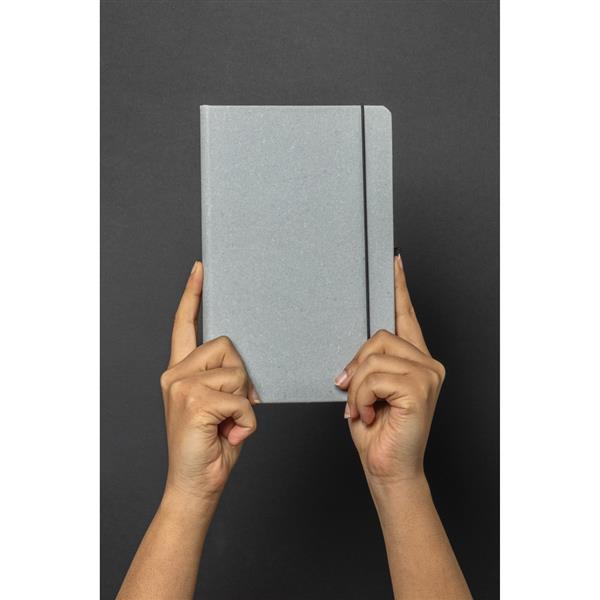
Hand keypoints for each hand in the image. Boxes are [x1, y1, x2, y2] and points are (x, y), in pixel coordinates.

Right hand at [159, 261, 258, 501]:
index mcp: (180, 371)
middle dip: (242, 378)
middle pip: (227, 346)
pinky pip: (241, 397)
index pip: (184, 325)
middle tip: (234, 409)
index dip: (192, 296)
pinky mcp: (192, 400)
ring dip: (244, 402)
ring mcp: (180, 385)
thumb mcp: (220, 405)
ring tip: (229, 423)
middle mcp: (174, 373)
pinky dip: (246, 420)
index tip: (199, 269)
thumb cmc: (212, 445)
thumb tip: (242, 367)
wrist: (196, 486)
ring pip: (237, 371)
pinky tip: (231, 434)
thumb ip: (223, 378)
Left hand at [335, 255, 444, 485]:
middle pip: (377, 336)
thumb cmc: (376, 429)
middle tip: (350, 392)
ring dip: (356, 387)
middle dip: (356, 365)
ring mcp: (427, 374)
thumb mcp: (366, 388)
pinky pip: (373, 375)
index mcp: (414, 360)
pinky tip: (369, 414)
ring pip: (372, 356)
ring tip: (362, 409)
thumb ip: (368, 362)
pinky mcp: (420, 387)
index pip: (406, 315)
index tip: (393, 260)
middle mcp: (427, 362)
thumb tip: (358, 350)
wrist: (386, 468)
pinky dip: (360, 396)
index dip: (398, 287)